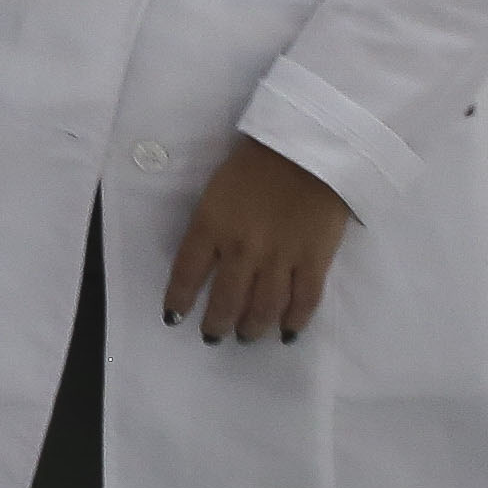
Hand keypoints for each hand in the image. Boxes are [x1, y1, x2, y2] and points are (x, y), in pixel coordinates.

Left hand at [164, 138, 352, 344]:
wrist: (307, 150)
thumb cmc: (255, 163)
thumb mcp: (217, 191)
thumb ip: (211, 224)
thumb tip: (208, 256)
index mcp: (211, 226)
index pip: (187, 273)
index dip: (179, 299)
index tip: (173, 317)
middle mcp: (242, 249)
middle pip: (227, 299)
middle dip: (217, 323)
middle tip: (213, 336)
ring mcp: (280, 258)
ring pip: (264, 307)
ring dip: (253, 327)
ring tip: (246, 337)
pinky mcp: (314, 260)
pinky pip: (304, 300)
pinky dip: (296, 321)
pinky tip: (288, 333)